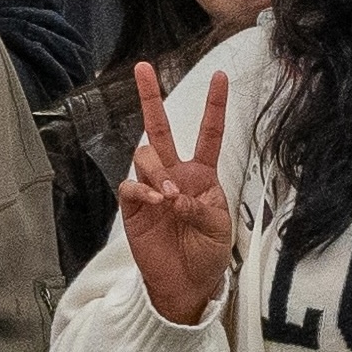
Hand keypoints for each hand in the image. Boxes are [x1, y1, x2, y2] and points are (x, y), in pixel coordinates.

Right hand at [117, 63, 234, 326]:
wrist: (184, 284)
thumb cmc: (206, 254)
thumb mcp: (218, 227)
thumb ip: (199, 205)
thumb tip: (172, 194)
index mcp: (202, 175)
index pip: (208, 134)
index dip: (215, 106)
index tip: (222, 76)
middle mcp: (174, 174)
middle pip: (160, 128)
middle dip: (150, 97)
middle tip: (143, 67)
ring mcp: (151, 188)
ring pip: (145, 155)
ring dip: (155, 170)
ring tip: (167, 196)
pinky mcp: (133, 207)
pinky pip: (130, 186)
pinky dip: (141, 191)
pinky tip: (154, 203)